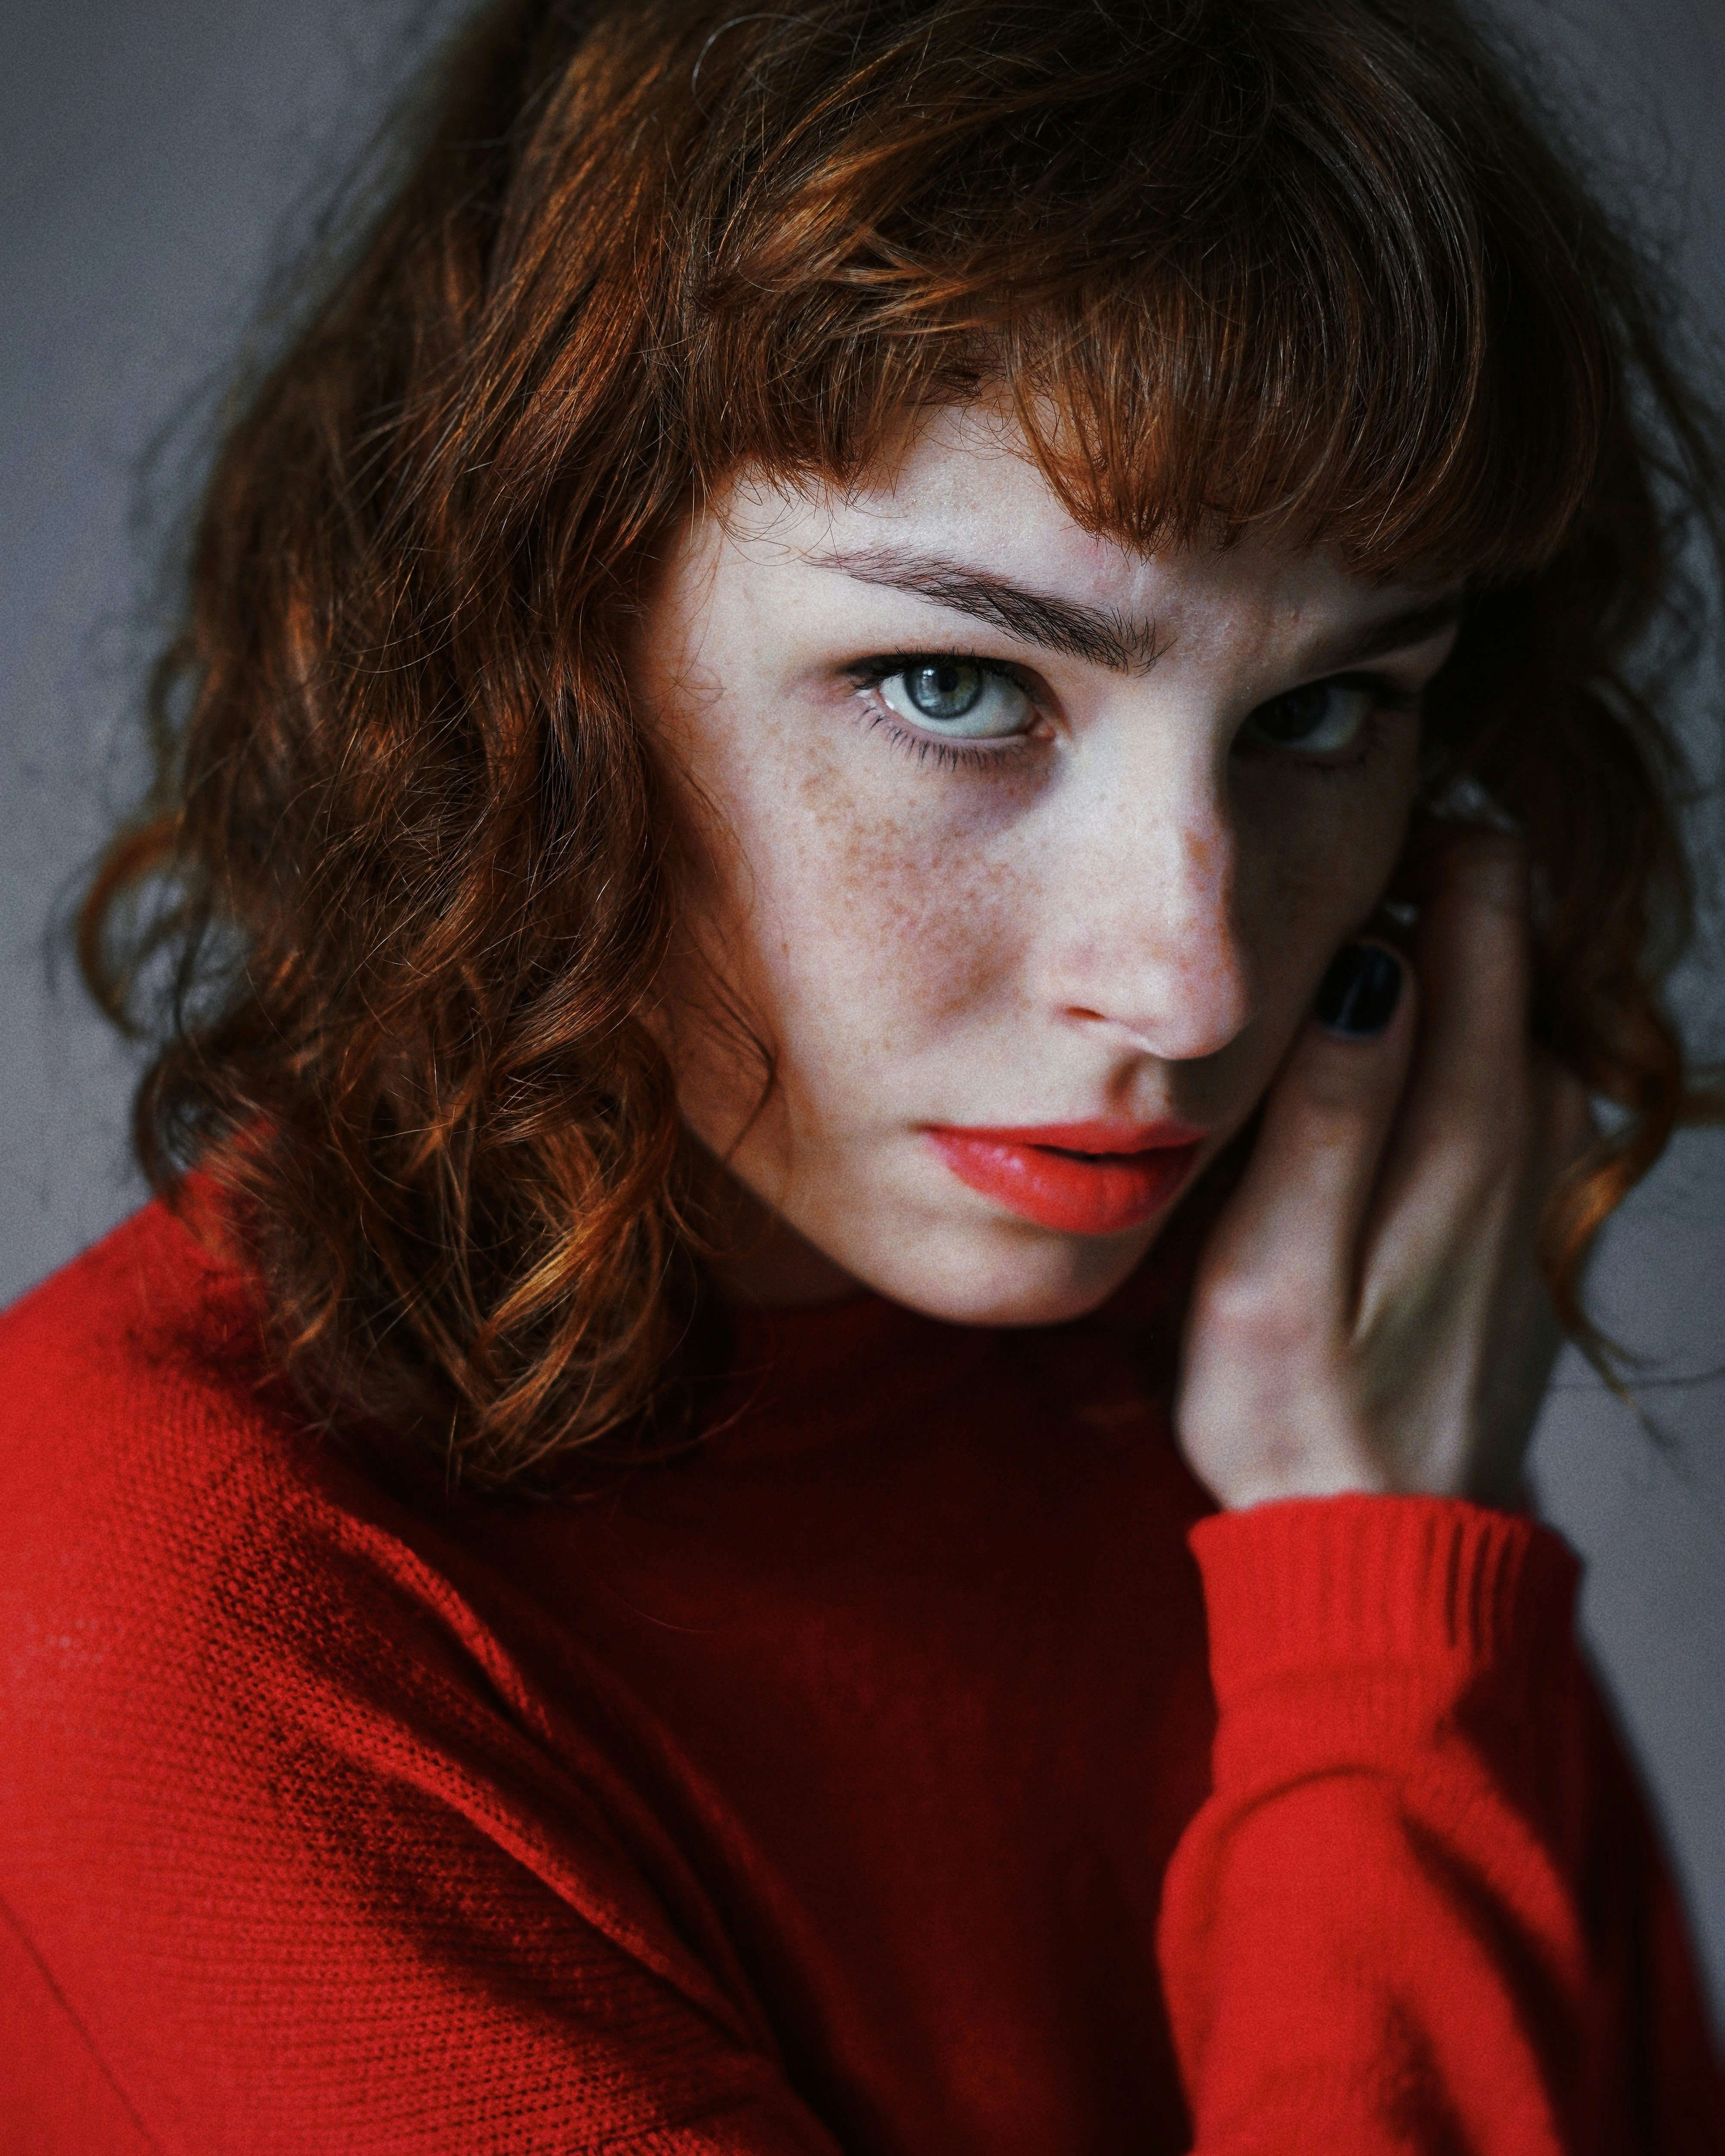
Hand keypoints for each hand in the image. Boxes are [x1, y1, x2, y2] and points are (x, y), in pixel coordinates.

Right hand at [1176, 834, 1595, 1511]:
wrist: (1387, 1535)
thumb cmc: (1302, 1413)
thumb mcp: (1275, 1277)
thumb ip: (1328, 1114)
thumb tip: (1373, 965)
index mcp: (1476, 1117)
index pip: (1485, 889)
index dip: (1400, 849)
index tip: (1308, 892)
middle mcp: (1539, 1116)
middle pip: (1495, 925)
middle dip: (1400, 904)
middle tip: (1285, 975)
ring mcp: (1544, 1154)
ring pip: (1492, 991)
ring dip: (1408, 984)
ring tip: (1302, 1047)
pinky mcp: (1528, 1192)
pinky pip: (1492, 1061)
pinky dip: (1427, 1050)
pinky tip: (1350, 1113)